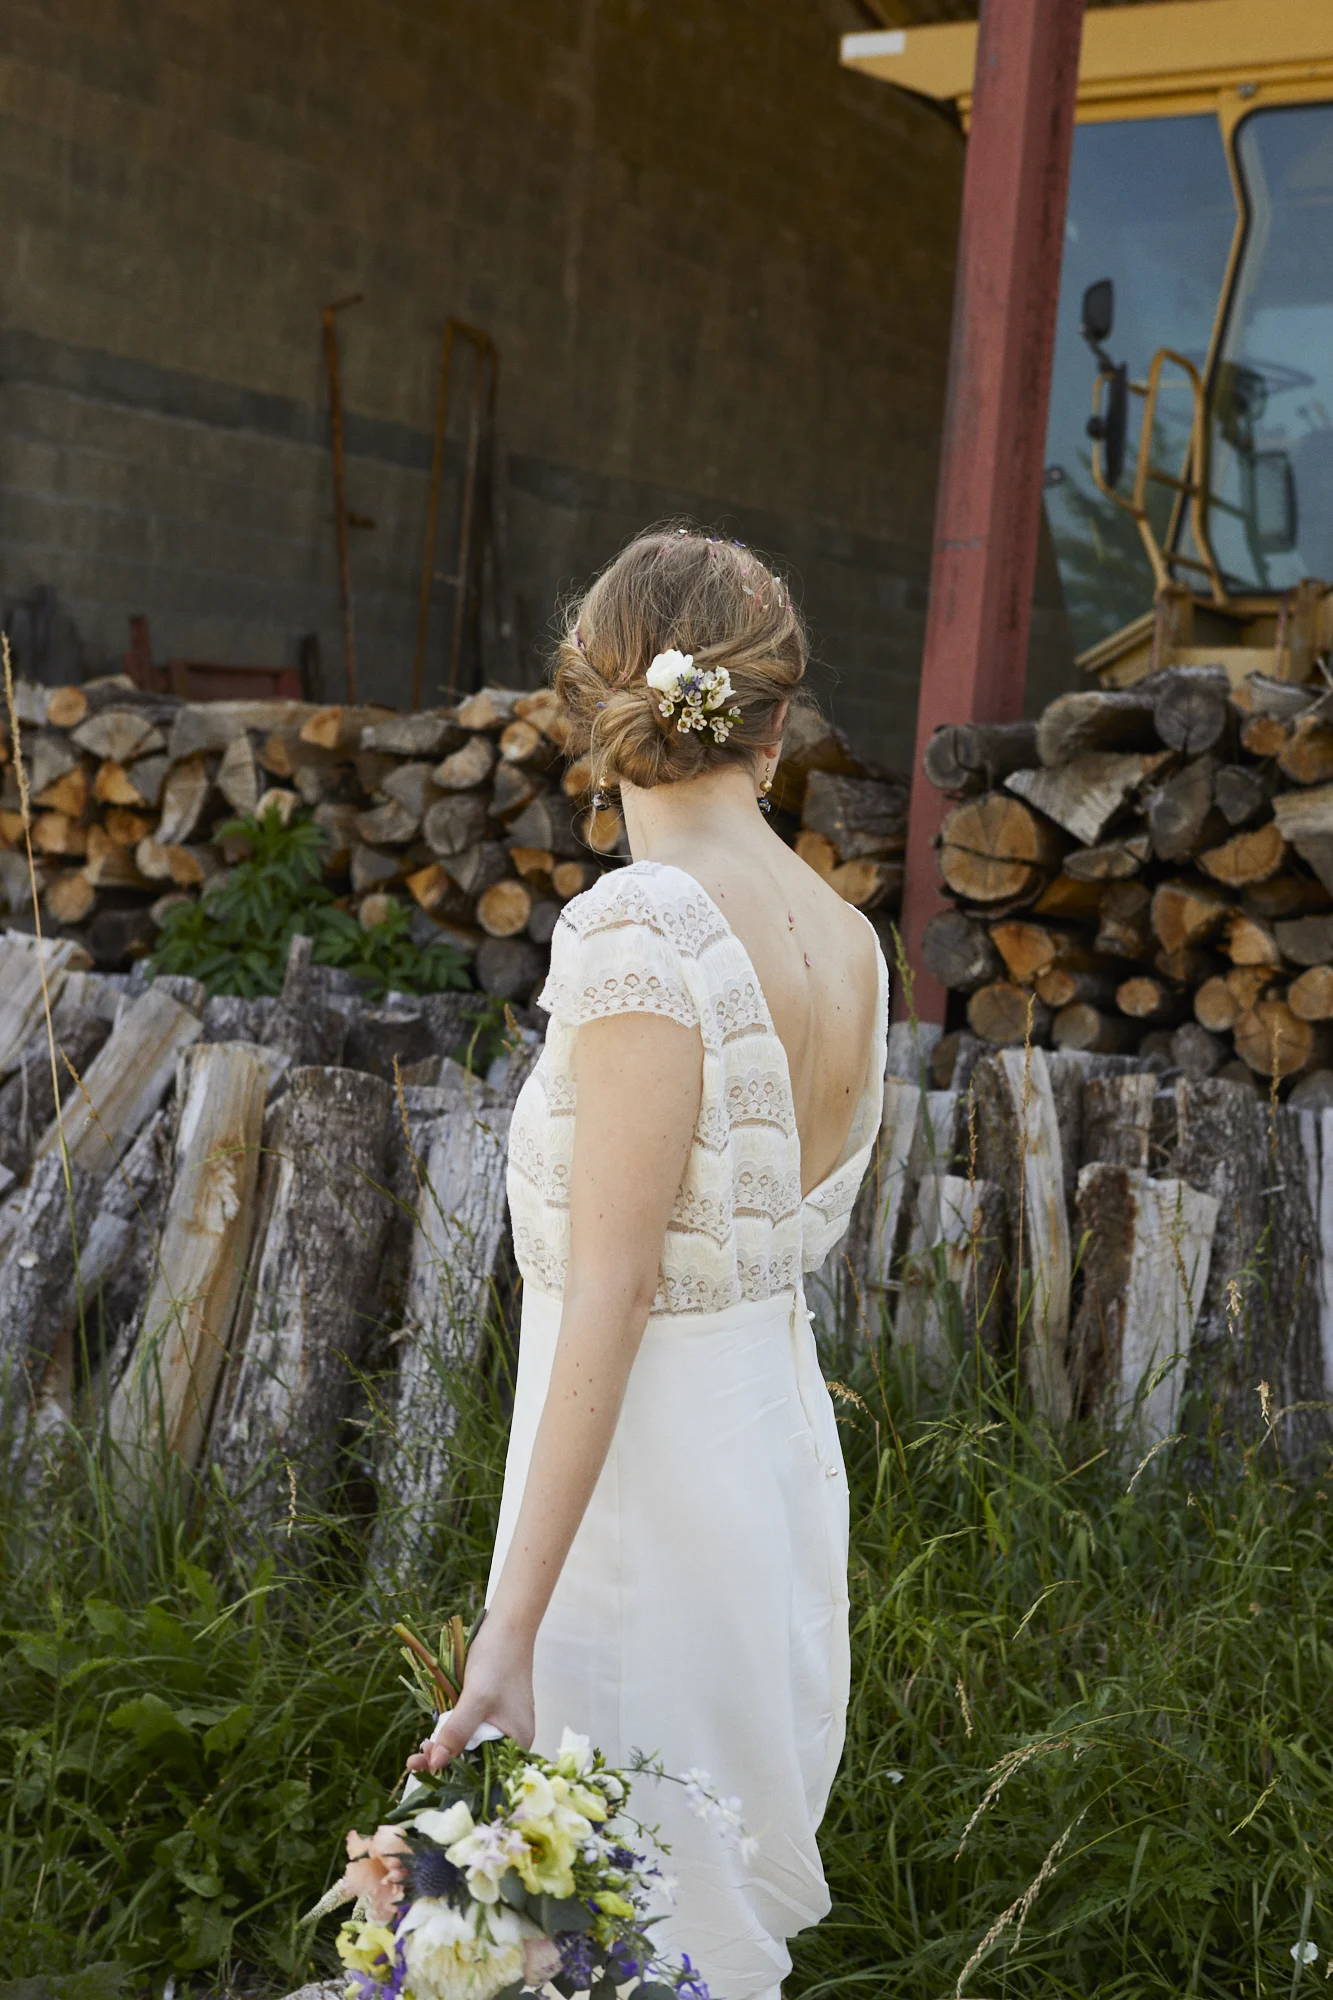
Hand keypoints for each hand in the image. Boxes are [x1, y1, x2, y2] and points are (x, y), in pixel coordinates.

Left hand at [404, 1614, 535, 1773]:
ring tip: (420, 1750)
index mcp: (517, 1740)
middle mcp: (511, 1737)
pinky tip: (434, 1734)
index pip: (486, 1772)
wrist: (506, 1625)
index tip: (428, 1773)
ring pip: (470, 1744)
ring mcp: (501, 1723)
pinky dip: (452, 1731)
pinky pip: (470, 1729)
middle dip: (448, 1762)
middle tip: (416, 1760)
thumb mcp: (476, 1697)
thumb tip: (436, 1765)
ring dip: (446, 1747)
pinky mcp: (490, 1711)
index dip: (457, 1775)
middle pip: (477, 1760)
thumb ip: (458, 1731)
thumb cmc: (498, 1659)